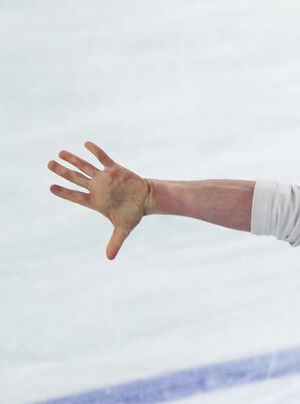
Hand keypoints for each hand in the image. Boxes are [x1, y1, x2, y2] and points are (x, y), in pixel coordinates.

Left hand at [48, 142, 151, 259]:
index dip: (64, 192)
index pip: (76, 196)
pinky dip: (95, 152)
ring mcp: (104, 178)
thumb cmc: (132, 213)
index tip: (51, 188)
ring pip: (85, 167)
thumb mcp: (123, 229)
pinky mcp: (114, 169)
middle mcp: (96, 187)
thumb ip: (115, 242)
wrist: (146, 200)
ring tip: (60, 153)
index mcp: (95, 201)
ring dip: (73, 160)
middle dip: (62, 171)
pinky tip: (86, 144)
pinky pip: (103, 159)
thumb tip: (110, 258)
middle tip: (49, 165)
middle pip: (76, 178)